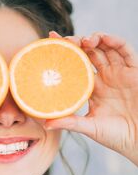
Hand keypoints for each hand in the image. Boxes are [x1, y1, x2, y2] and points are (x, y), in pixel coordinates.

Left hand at [44, 31, 137, 164]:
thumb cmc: (116, 136)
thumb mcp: (90, 128)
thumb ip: (70, 123)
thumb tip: (45, 124)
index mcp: (91, 89)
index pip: (75, 67)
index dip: (65, 54)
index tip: (50, 42)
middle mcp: (104, 78)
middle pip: (88, 53)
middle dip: (77, 44)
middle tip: (66, 41)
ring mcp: (119, 73)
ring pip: (105, 48)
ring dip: (94, 39)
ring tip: (84, 40)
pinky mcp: (134, 71)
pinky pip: (125, 52)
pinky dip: (115, 42)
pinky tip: (104, 38)